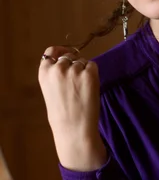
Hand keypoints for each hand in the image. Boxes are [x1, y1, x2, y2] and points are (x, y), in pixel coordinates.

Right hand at [38, 46, 106, 170]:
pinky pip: (92, 66)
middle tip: (77, 81)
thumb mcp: (50, 91)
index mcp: (44, 73)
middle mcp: (58, 68)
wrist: (74, 128)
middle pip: (69, 56)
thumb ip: (55, 75)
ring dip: (84, 70)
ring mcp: (74, 70)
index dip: (60, 51)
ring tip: (82, 89)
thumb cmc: (61, 114)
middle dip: (74, 64)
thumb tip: (68, 62)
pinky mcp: (89, 74)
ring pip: (82, 61)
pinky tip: (89, 88)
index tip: (66, 54)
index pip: (51, 52)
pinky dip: (93, 74)